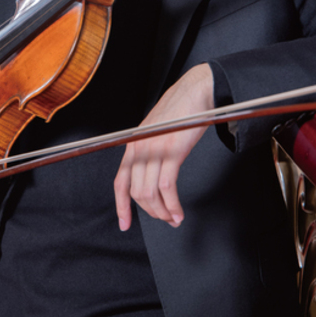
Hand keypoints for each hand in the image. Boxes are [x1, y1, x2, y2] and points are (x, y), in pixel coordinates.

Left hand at [113, 63, 213, 230]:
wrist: (194, 92)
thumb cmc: (179, 111)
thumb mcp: (155, 132)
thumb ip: (149, 152)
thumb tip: (151, 178)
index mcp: (133, 145)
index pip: (121, 183)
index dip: (121, 207)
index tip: (125, 224)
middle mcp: (139, 148)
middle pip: (137, 193)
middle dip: (152, 212)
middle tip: (166, 220)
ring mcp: (154, 150)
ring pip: (151, 194)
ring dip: (163, 212)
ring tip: (174, 218)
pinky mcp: (171, 152)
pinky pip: (167, 188)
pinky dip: (173, 205)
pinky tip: (179, 212)